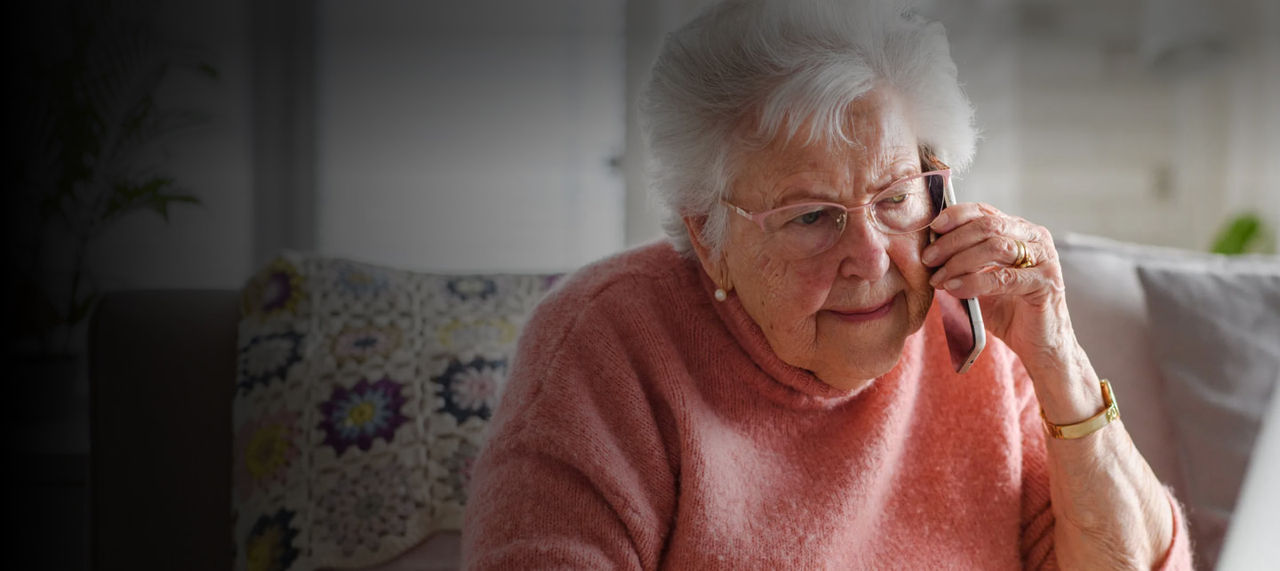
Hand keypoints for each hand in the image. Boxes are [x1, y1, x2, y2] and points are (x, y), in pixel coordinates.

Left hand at [921, 203, 1074, 368]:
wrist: (1038, 343)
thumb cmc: (1008, 310)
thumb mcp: (980, 280)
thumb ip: (963, 262)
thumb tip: (931, 249)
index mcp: (1019, 231)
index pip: (985, 211)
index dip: (957, 216)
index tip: (933, 227)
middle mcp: (1035, 238)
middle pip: (988, 226)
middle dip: (952, 241)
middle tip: (929, 258)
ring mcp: (1045, 259)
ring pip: (996, 247)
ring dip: (960, 261)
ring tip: (939, 277)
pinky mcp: (1046, 283)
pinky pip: (1004, 278)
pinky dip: (974, 282)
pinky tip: (955, 288)